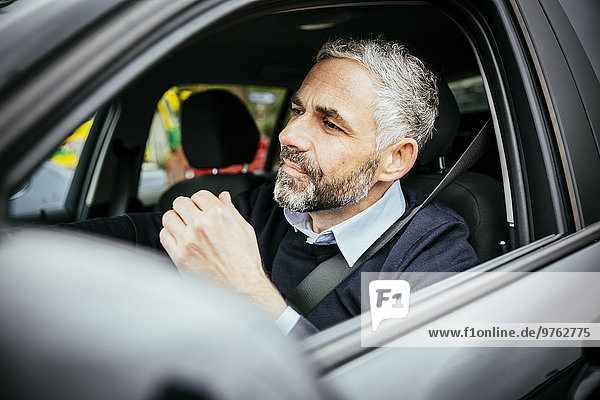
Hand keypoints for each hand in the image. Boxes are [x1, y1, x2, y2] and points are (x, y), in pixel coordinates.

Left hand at [159, 190, 285, 317]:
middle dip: (187, 207)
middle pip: (180, 202)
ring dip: (176, 219)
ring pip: (168, 217)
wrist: (241, 287)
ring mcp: (188, 241)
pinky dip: (169, 235)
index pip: (199, 195)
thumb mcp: (244, 229)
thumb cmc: (245, 262)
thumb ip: (231, 210)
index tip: (202, 207)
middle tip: (192, 216)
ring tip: (184, 227)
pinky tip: (180, 239)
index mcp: (219, 215)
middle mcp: (201, 225)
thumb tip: (223, 197)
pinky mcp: (179, 256)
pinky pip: (164, 236)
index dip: (201, 201)